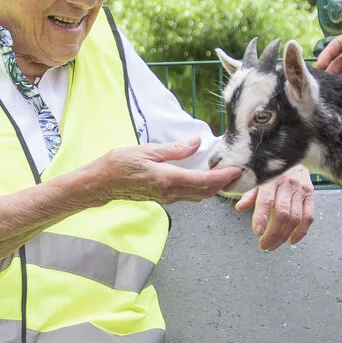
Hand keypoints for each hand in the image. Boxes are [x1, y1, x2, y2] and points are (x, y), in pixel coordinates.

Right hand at [79, 138, 241, 206]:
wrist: (101, 183)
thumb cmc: (119, 164)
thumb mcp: (147, 150)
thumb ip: (174, 149)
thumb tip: (196, 143)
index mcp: (168, 179)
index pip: (204, 181)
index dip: (223, 177)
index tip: (238, 170)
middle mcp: (171, 193)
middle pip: (206, 192)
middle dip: (224, 184)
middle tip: (240, 172)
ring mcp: (167, 198)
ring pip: (199, 196)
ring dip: (214, 188)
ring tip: (227, 175)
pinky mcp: (164, 198)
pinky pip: (189, 196)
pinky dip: (202, 189)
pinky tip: (207, 179)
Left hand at [236, 165, 315, 248]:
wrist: (293, 154)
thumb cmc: (272, 170)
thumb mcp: (258, 178)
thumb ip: (250, 193)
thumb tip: (240, 207)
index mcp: (271, 178)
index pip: (267, 200)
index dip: (262, 217)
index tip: (257, 232)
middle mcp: (288, 183)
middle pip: (282, 213)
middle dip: (272, 233)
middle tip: (264, 245)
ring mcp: (301, 190)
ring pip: (295, 218)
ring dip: (284, 236)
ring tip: (273, 245)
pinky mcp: (310, 195)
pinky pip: (309, 217)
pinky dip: (301, 232)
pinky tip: (291, 241)